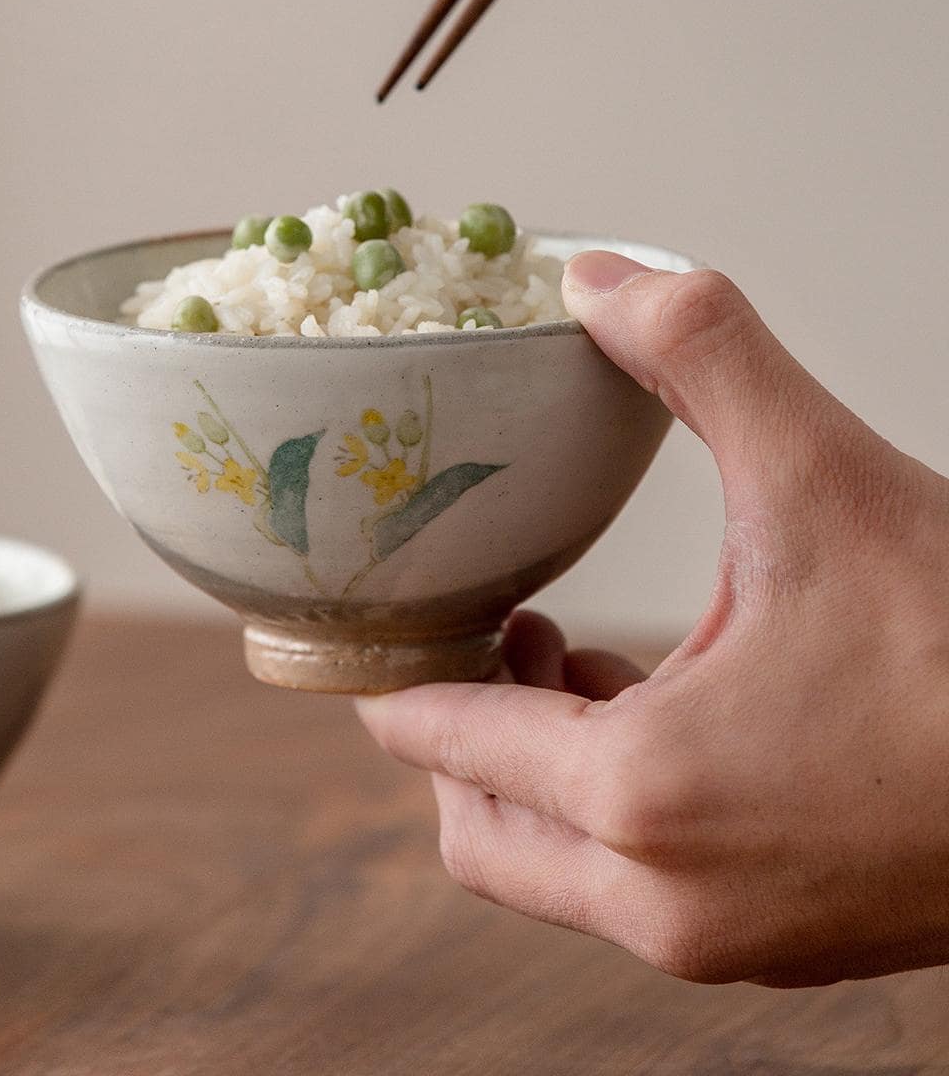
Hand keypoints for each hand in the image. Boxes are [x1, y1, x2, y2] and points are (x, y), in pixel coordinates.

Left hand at [356, 251, 948, 985]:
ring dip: (529, 765)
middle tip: (496, 629)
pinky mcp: (771, 942)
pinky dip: (604, 804)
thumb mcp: (827, 477)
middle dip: (459, 727)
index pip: (439, 738)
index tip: (392, 617)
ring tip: (563, 655)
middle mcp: (663, 898)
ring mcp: (716, 938)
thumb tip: (603, 278)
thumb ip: (705, 355)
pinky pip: (626, 885)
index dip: (397, 669)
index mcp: (642, 793)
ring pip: (544, 866)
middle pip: (472, 827)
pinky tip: (648, 710)